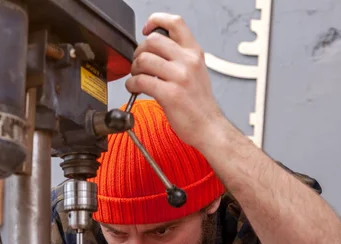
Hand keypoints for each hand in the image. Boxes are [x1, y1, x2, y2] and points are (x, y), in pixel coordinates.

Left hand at [125, 13, 224, 149]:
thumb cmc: (200, 104)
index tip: (147, 29)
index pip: (175, 23)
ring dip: (134, 69)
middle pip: (153, 41)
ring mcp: (180, 77)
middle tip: (138, 64)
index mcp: (194, 53)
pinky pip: (140, 81)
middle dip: (139, 52)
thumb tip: (155, 48)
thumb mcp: (196, 71)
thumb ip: (180, 57)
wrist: (209, 127)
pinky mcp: (170, 94)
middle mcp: (188, 62)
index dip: (156, 20)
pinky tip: (135, 88)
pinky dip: (131, 84)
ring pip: (143, 60)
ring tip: (137, 78)